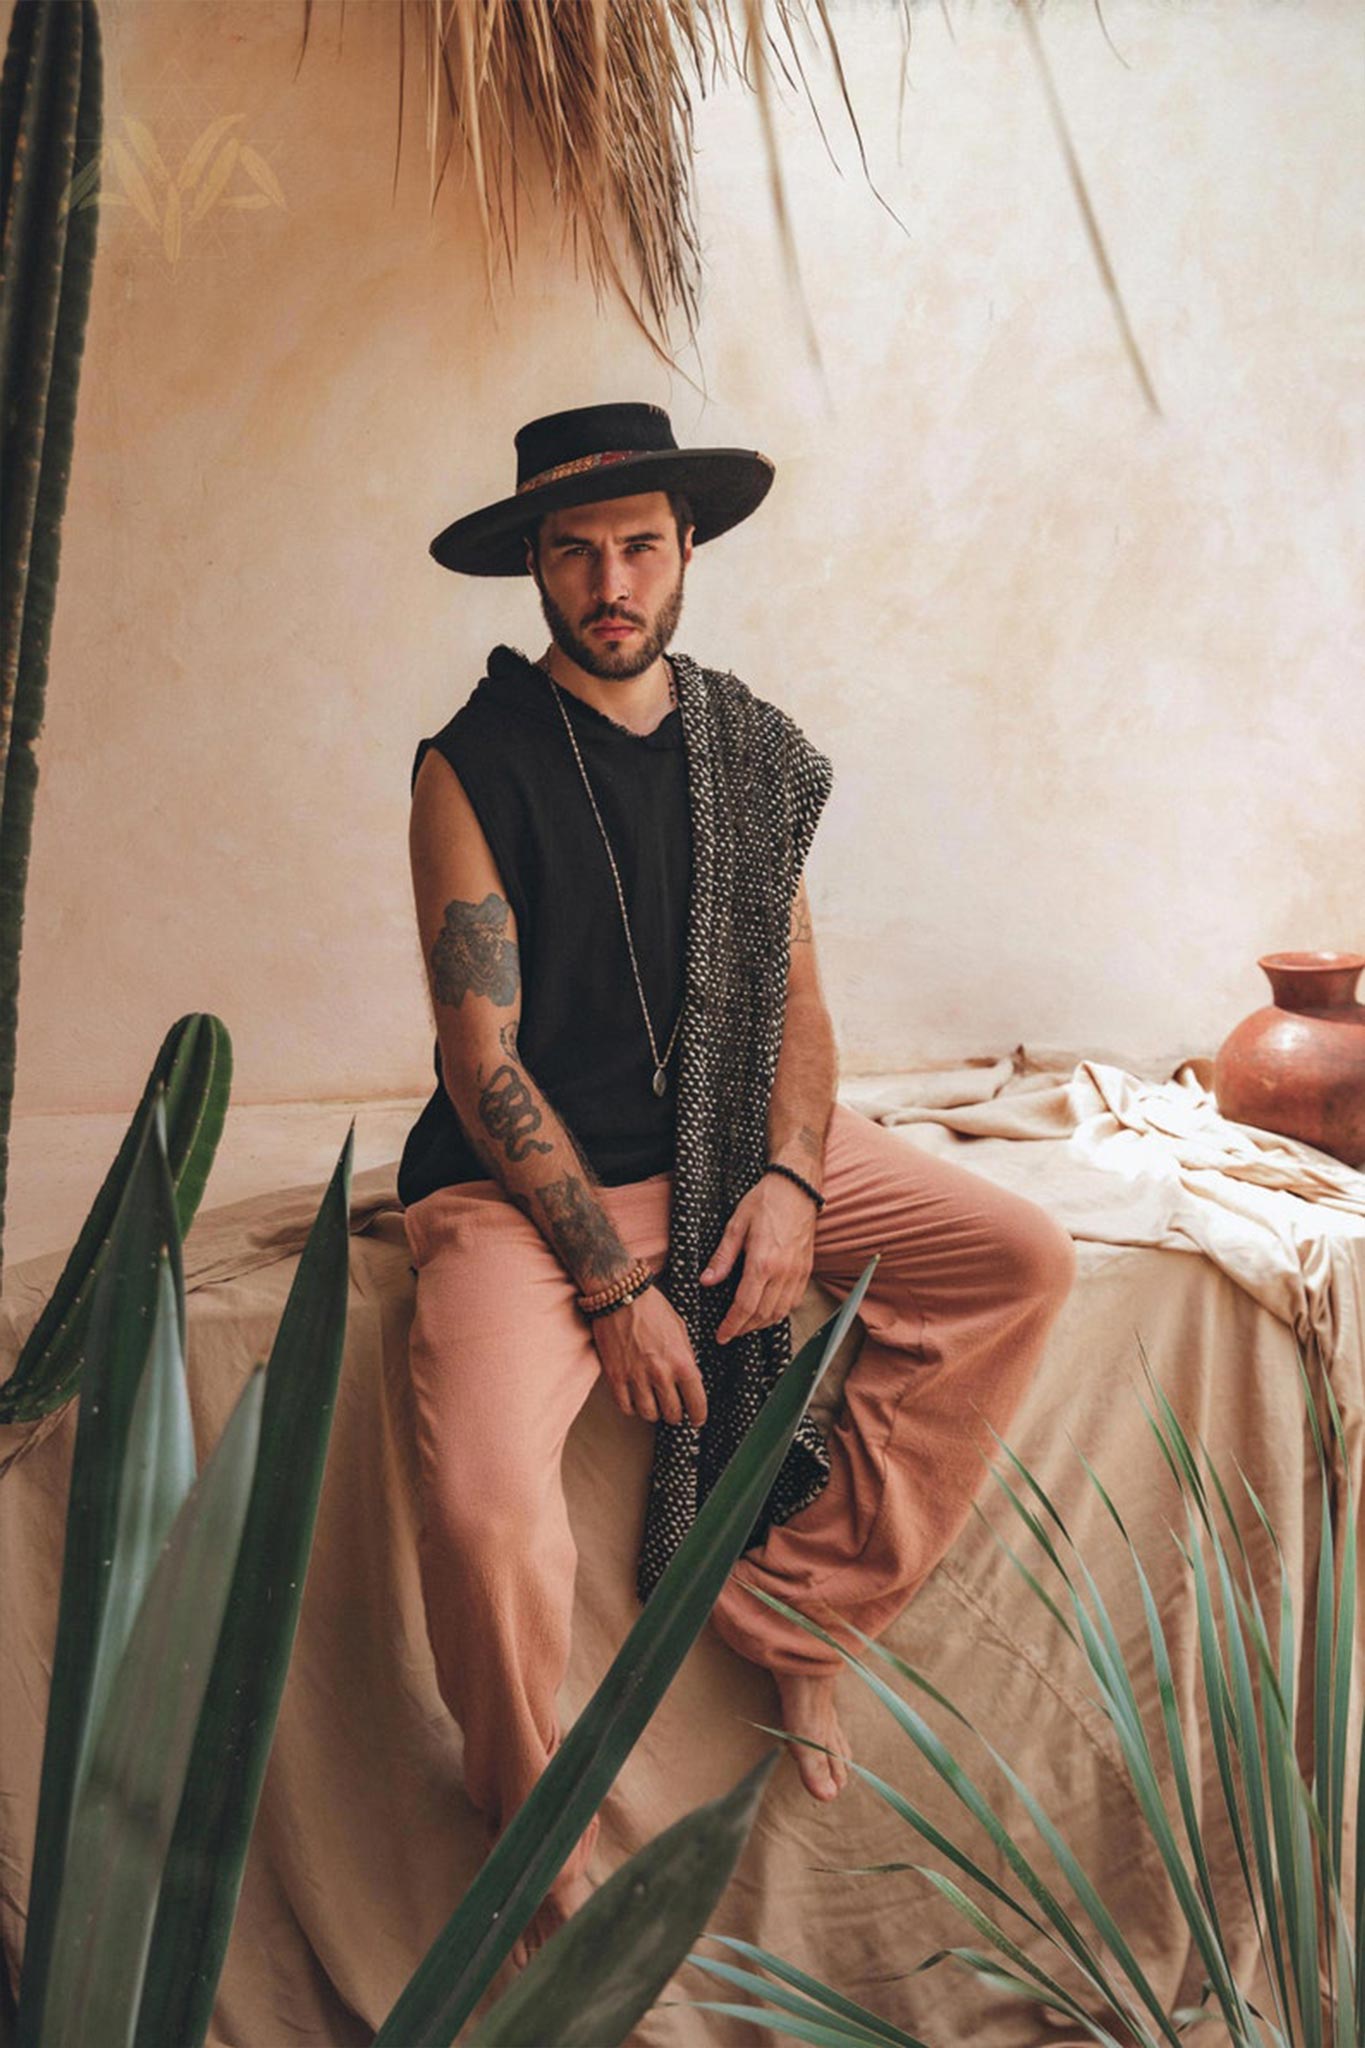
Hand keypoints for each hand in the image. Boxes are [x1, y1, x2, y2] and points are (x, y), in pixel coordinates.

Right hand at [591, 1280, 708, 1426]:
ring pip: (649, 1414)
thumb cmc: (653, 1308)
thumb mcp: (681, 1329)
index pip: (696, 1402)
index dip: (699, 1416)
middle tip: (674, 1411)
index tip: (697, 1419)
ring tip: (654, 1405)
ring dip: (654, 1413)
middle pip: (672, 1413)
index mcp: (681, 1361)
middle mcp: (660, 1373)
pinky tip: (635, 1400)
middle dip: (676, 1415)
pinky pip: (625, 1406)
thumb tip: (690, 1379)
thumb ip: (686, 1357)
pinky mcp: (615, 1376)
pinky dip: (632, 1407)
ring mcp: (636, 1376)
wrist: (620, 1294)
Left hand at [699, 1172, 817, 1343]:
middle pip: (763, 1315)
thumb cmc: (765, 1202)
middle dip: (744, 1329)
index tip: (721, 1335)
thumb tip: (706, 1281)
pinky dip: (779, 1313)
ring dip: (761, 1324)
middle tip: (729, 1333)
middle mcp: (783, 1272)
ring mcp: (797, 1273)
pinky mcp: (806, 1270)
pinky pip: (793, 1301)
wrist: (796, 1188)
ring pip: (780, 1312)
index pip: (745, 1306)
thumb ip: (722, 1257)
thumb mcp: (736, 1225)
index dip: (732, 1325)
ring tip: (745, 1325)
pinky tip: (767, 1311)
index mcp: (763, 1262)